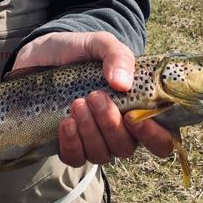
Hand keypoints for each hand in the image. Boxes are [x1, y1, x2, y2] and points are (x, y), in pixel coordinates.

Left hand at [14, 31, 173, 165]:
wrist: (41, 54)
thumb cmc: (77, 50)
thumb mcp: (99, 43)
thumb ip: (117, 56)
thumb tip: (123, 84)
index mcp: (137, 107)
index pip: (162, 138)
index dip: (154, 136)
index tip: (133, 117)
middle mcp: (119, 129)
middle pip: (126, 147)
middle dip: (111, 125)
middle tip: (94, 96)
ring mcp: (93, 139)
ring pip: (101, 155)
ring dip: (90, 131)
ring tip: (77, 103)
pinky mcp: (68, 143)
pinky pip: (75, 158)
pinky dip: (71, 144)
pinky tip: (65, 122)